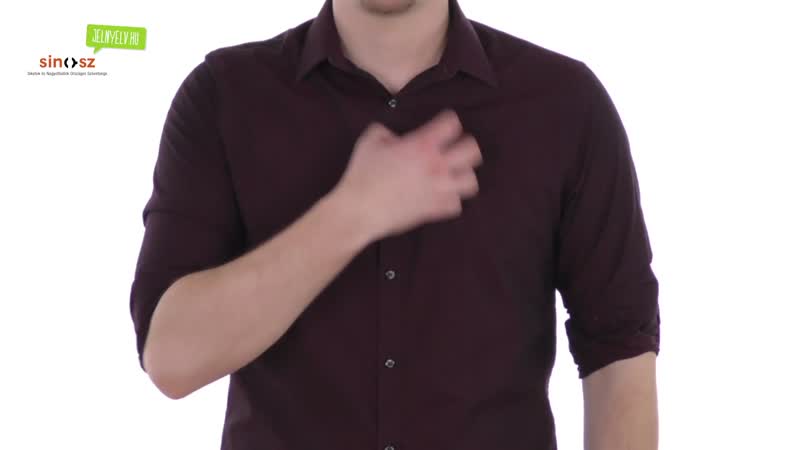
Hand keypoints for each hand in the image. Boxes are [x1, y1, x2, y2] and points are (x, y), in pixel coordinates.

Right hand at [332, 108, 481, 240]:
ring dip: (462, 175)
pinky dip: (452, 199)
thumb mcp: (369, 140)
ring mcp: (439, 189)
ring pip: (471, 180)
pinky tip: (442, 195)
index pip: (451, 124)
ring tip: (452, 174)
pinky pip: (457, 204)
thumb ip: (385, 131)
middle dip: (465, 147)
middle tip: (453, 149)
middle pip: (472, 151)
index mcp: (422, 145)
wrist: (360, 210)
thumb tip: (392, 136)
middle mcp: (437, 166)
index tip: (442, 125)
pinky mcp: (435, 210)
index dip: (448, 121)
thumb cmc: (362, 174)